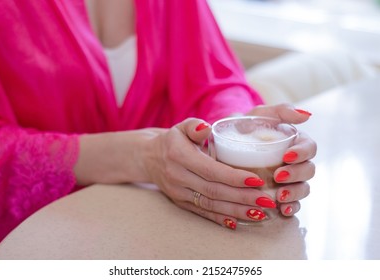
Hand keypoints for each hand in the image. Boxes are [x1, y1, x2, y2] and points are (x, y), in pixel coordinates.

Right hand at [144, 117, 303, 229]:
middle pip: (214, 191)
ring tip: (259, 213)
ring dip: (236, 210)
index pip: (211, 170)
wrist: (149, 158)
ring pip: (210, 204)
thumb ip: (194, 126)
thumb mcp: (181, 127)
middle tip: (267, 200)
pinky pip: (202, 212)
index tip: (257, 180)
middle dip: (243, 197)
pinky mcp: (180, 202)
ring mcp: (179, 193)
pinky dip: (220, 218)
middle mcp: (178, 177)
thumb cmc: (172, 140)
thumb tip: (206, 128)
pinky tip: (237, 222)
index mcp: (180, 156)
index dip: (234, 177)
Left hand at [247, 103, 316, 215]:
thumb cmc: (246, 127)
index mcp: (295, 143)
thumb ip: (280, 111)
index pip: (309, 148)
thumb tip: (307, 115)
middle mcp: (296, 162)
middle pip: (308, 170)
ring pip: (303, 189)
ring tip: (279, 196)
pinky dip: (290, 207)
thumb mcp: (260, 115)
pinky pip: (292, 204)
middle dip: (296, 175)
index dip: (303, 153)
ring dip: (294, 193)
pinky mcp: (280, 193)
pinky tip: (281, 209)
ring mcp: (289, 180)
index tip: (287, 156)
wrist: (225, 143)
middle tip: (278, 176)